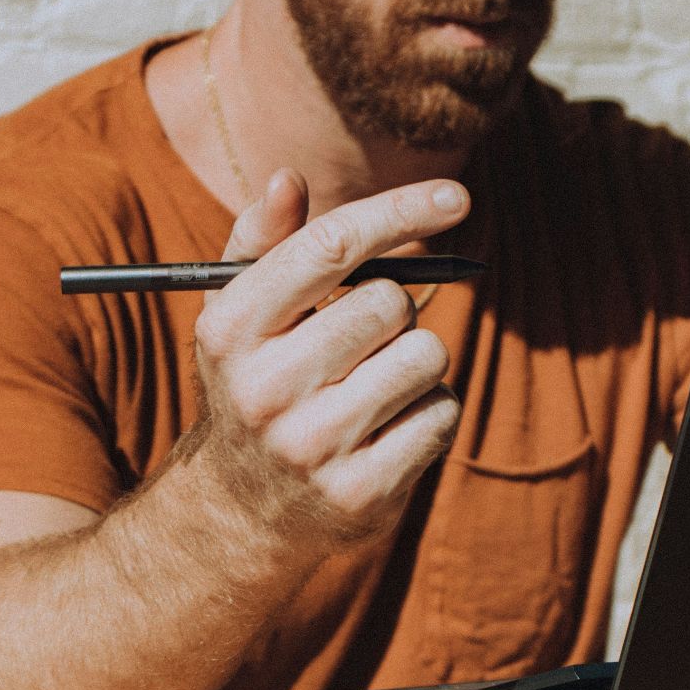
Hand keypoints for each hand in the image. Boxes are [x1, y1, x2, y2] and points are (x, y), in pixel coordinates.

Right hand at [183, 169, 468, 543]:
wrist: (240, 511)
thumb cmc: (257, 382)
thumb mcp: (242, 314)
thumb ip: (264, 242)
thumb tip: (287, 178)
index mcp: (231, 328)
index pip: (330, 246)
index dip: (401, 211)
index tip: (458, 196)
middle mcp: (264, 387)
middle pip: (390, 302)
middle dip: (392, 313)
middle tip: (361, 344)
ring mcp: (312, 445)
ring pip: (427, 356)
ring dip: (416, 364)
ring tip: (371, 389)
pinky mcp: (361, 491)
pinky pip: (443, 413)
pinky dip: (430, 412)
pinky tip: (387, 430)